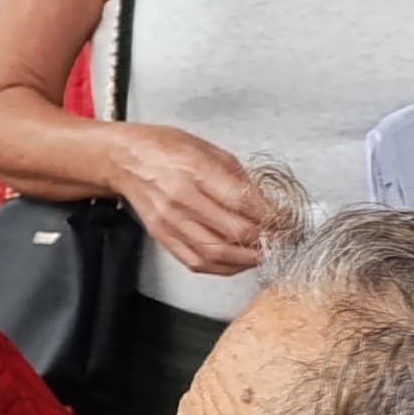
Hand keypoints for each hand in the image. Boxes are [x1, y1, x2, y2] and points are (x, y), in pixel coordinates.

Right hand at [111, 122, 273, 277]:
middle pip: (234, 231)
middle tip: (284, 239)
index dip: (273, 216)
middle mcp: (182, 199)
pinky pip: (196, 261)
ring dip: (248, 259)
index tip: (290, 220)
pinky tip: (238, 261)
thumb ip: (237, 177)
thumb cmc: (164, 147)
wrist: (122, 159)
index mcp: (196, 170)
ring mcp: (170, 221)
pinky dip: (223, 267)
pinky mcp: (162, 236)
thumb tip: (266, 202)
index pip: (244, 201)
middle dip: (267, 239)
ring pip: (217, 253)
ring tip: (266, 254)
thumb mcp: (207, 148)